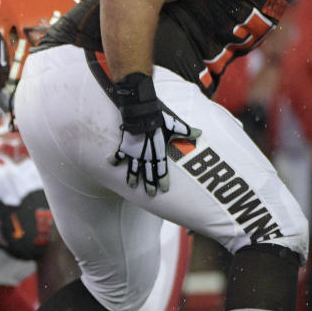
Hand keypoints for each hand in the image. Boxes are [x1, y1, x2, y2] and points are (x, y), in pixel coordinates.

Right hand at [109, 72, 199, 195]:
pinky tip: (111, 163)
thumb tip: (200, 133)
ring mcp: (134, 154)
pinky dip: (115, 159)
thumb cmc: (159, 122)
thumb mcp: (175, 127)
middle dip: (149, 185)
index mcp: (158, 154)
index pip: (162, 172)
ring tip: (131, 185)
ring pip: (133, 170)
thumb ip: (187, 132)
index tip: (163, 189)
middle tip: (150, 194)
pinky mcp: (125, 147)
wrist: (142, 116)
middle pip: (148, 175)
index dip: (163, 181)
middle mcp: (146, 157)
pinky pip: (119, 155)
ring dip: (132, 178)